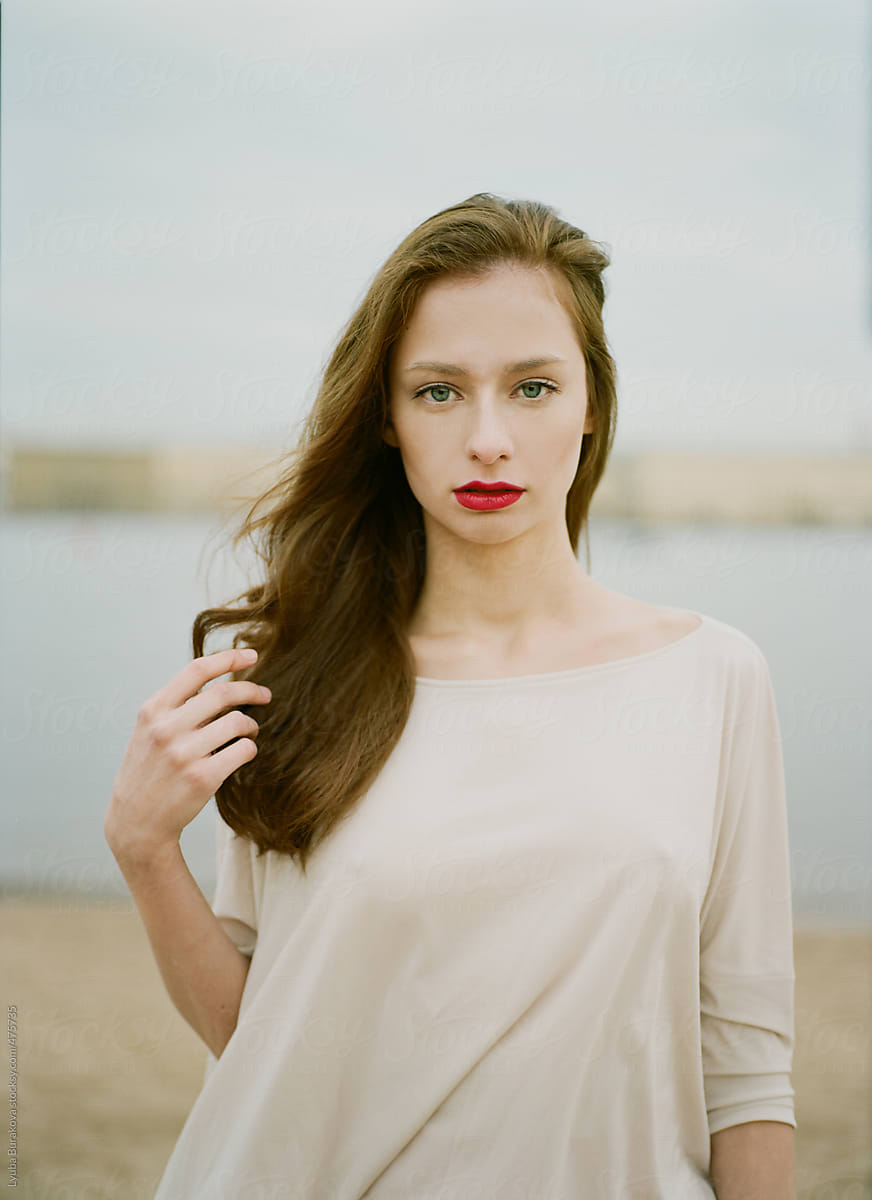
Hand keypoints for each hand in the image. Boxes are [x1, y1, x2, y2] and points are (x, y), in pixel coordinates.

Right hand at [104, 647, 270, 861]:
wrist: (136, 821)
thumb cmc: (148, 771)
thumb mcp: (149, 731)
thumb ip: (176, 706)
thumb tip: (220, 678)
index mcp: (153, 710)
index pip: (196, 670)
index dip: (228, 658)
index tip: (251, 655)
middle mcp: (167, 728)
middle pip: (224, 694)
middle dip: (252, 690)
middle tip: (265, 695)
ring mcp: (185, 753)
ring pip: (237, 723)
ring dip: (251, 725)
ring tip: (249, 732)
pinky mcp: (203, 777)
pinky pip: (243, 750)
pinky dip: (249, 749)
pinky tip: (242, 753)